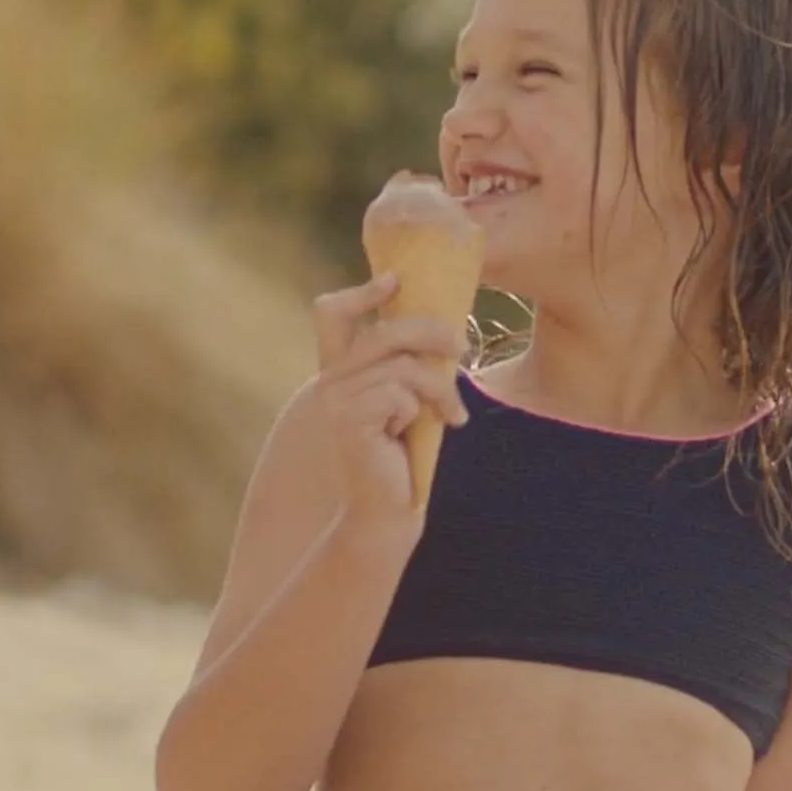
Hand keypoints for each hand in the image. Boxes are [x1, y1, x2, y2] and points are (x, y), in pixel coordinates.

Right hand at [307, 272, 466, 539]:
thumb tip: (444, 326)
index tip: (395, 280)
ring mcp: (335, 400)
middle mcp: (329, 381)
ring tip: (452, 414)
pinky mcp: (348, 421)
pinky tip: (420, 433)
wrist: (389, 509)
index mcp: (339, 371)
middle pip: (385, 333)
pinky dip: (421, 412)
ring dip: (439, 389)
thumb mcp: (407, 397)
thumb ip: (407, 362)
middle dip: (432, 333)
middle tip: (462, 346)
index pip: (331, 314)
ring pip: (403, 367)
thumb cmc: (404, 454)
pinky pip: (400, 394)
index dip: (361, 292)